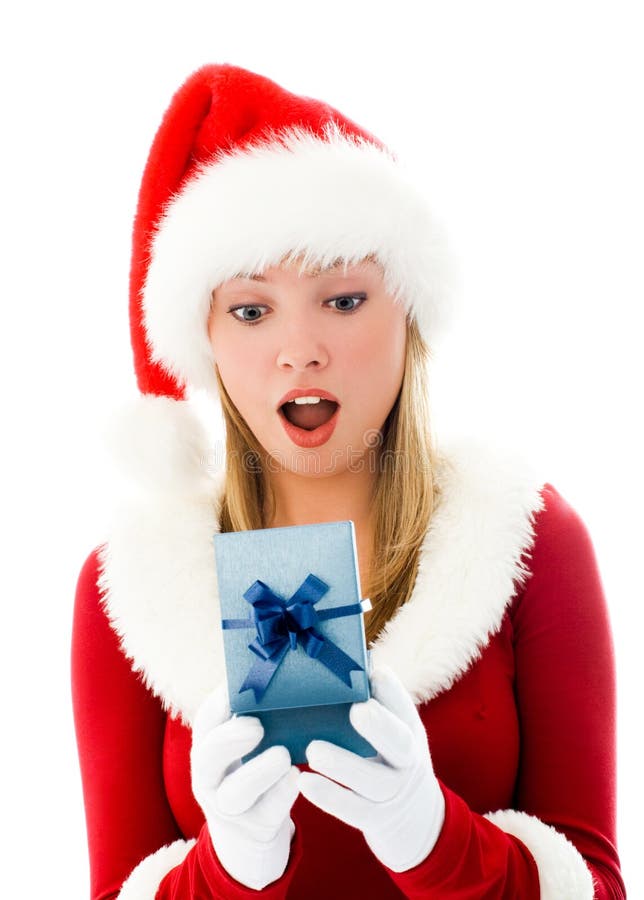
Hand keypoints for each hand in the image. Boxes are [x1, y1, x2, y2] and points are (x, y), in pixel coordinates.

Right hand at [191, 685, 300, 889]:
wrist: (251, 833)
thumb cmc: (256, 771)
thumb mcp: (247, 745)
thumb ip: (259, 714)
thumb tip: (285, 667)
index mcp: (209, 747)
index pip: (206, 721)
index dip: (218, 703)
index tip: (234, 686)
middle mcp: (211, 778)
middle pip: (207, 758)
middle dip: (229, 739)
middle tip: (256, 726)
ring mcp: (230, 808)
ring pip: (235, 793)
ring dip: (258, 772)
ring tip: (283, 756)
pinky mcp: (255, 829)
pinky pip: (266, 814)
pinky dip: (281, 796)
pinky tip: (296, 779)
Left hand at [300, 665, 444, 871]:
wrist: (417, 818)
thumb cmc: (392, 758)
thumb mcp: (396, 731)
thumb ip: (379, 704)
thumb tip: (355, 662)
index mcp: (410, 731)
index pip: (405, 708)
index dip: (392, 692)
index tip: (375, 673)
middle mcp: (407, 761)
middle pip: (399, 744)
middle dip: (380, 726)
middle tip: (357, 710)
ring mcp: (393, 793)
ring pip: (372, 781)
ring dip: (344, 765)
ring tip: (314, 750)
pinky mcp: (375, 819)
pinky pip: (352, 810)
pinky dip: (329, 797)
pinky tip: (304, 782)